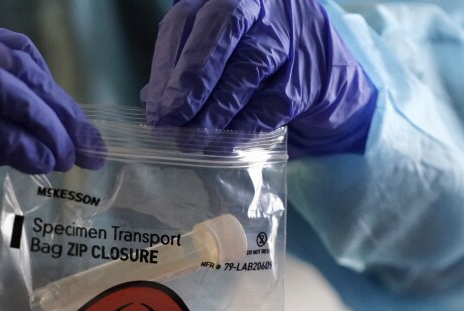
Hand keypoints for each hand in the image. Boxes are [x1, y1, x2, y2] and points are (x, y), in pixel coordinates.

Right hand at [0, 27, 104, 241]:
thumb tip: (30, 139)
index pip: (10, 53)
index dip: (51, 87)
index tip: (76, 124)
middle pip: (16, 68)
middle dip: (61, 108)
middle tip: (90, 145)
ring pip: (5, 89)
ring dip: (48, 125)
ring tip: (69, 156)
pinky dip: (20, 143)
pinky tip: (42, 161)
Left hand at [142, 0, 376, 156]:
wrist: (310, 57)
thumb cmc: (244, 51)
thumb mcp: (209, 46)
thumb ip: (181, 65)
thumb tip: (153, 101)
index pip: (185, 23)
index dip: (166, 66)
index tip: (156, 108)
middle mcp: (256, 8)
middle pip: (220, 35)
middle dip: (192, 82)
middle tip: (173, 121)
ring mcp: (283, 39)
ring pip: (247, 71)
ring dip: (216, 112)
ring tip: (194, 142)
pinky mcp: (304, 75)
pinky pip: (271, 103)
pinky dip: (245, 126)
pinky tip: (225, 144)